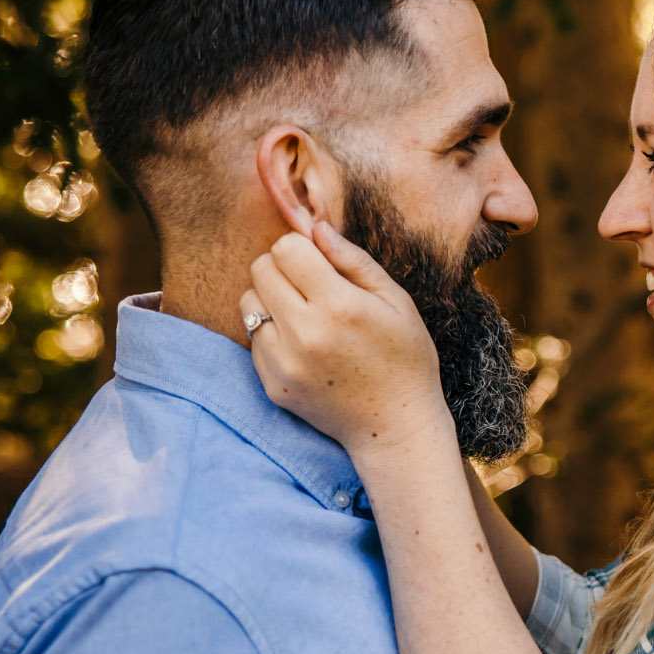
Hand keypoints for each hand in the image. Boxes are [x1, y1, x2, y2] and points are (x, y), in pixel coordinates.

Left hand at [240, 222, 451, 457]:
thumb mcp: (396, 301)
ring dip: (270, 299)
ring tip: (302, 315)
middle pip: (260, 269)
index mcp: (339, 306)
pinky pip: (252, 338)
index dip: (302, 249)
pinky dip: (271, 333)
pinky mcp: (272, 385)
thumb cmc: (405, 357)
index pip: (285, 248)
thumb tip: (315, 228)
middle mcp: (304, 333)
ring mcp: (283, 363)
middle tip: (310, 286)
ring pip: (247, 301)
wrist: (397, 425)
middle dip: (283, 268)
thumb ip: (353, 260)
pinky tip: (303, 345)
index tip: (320, 264)